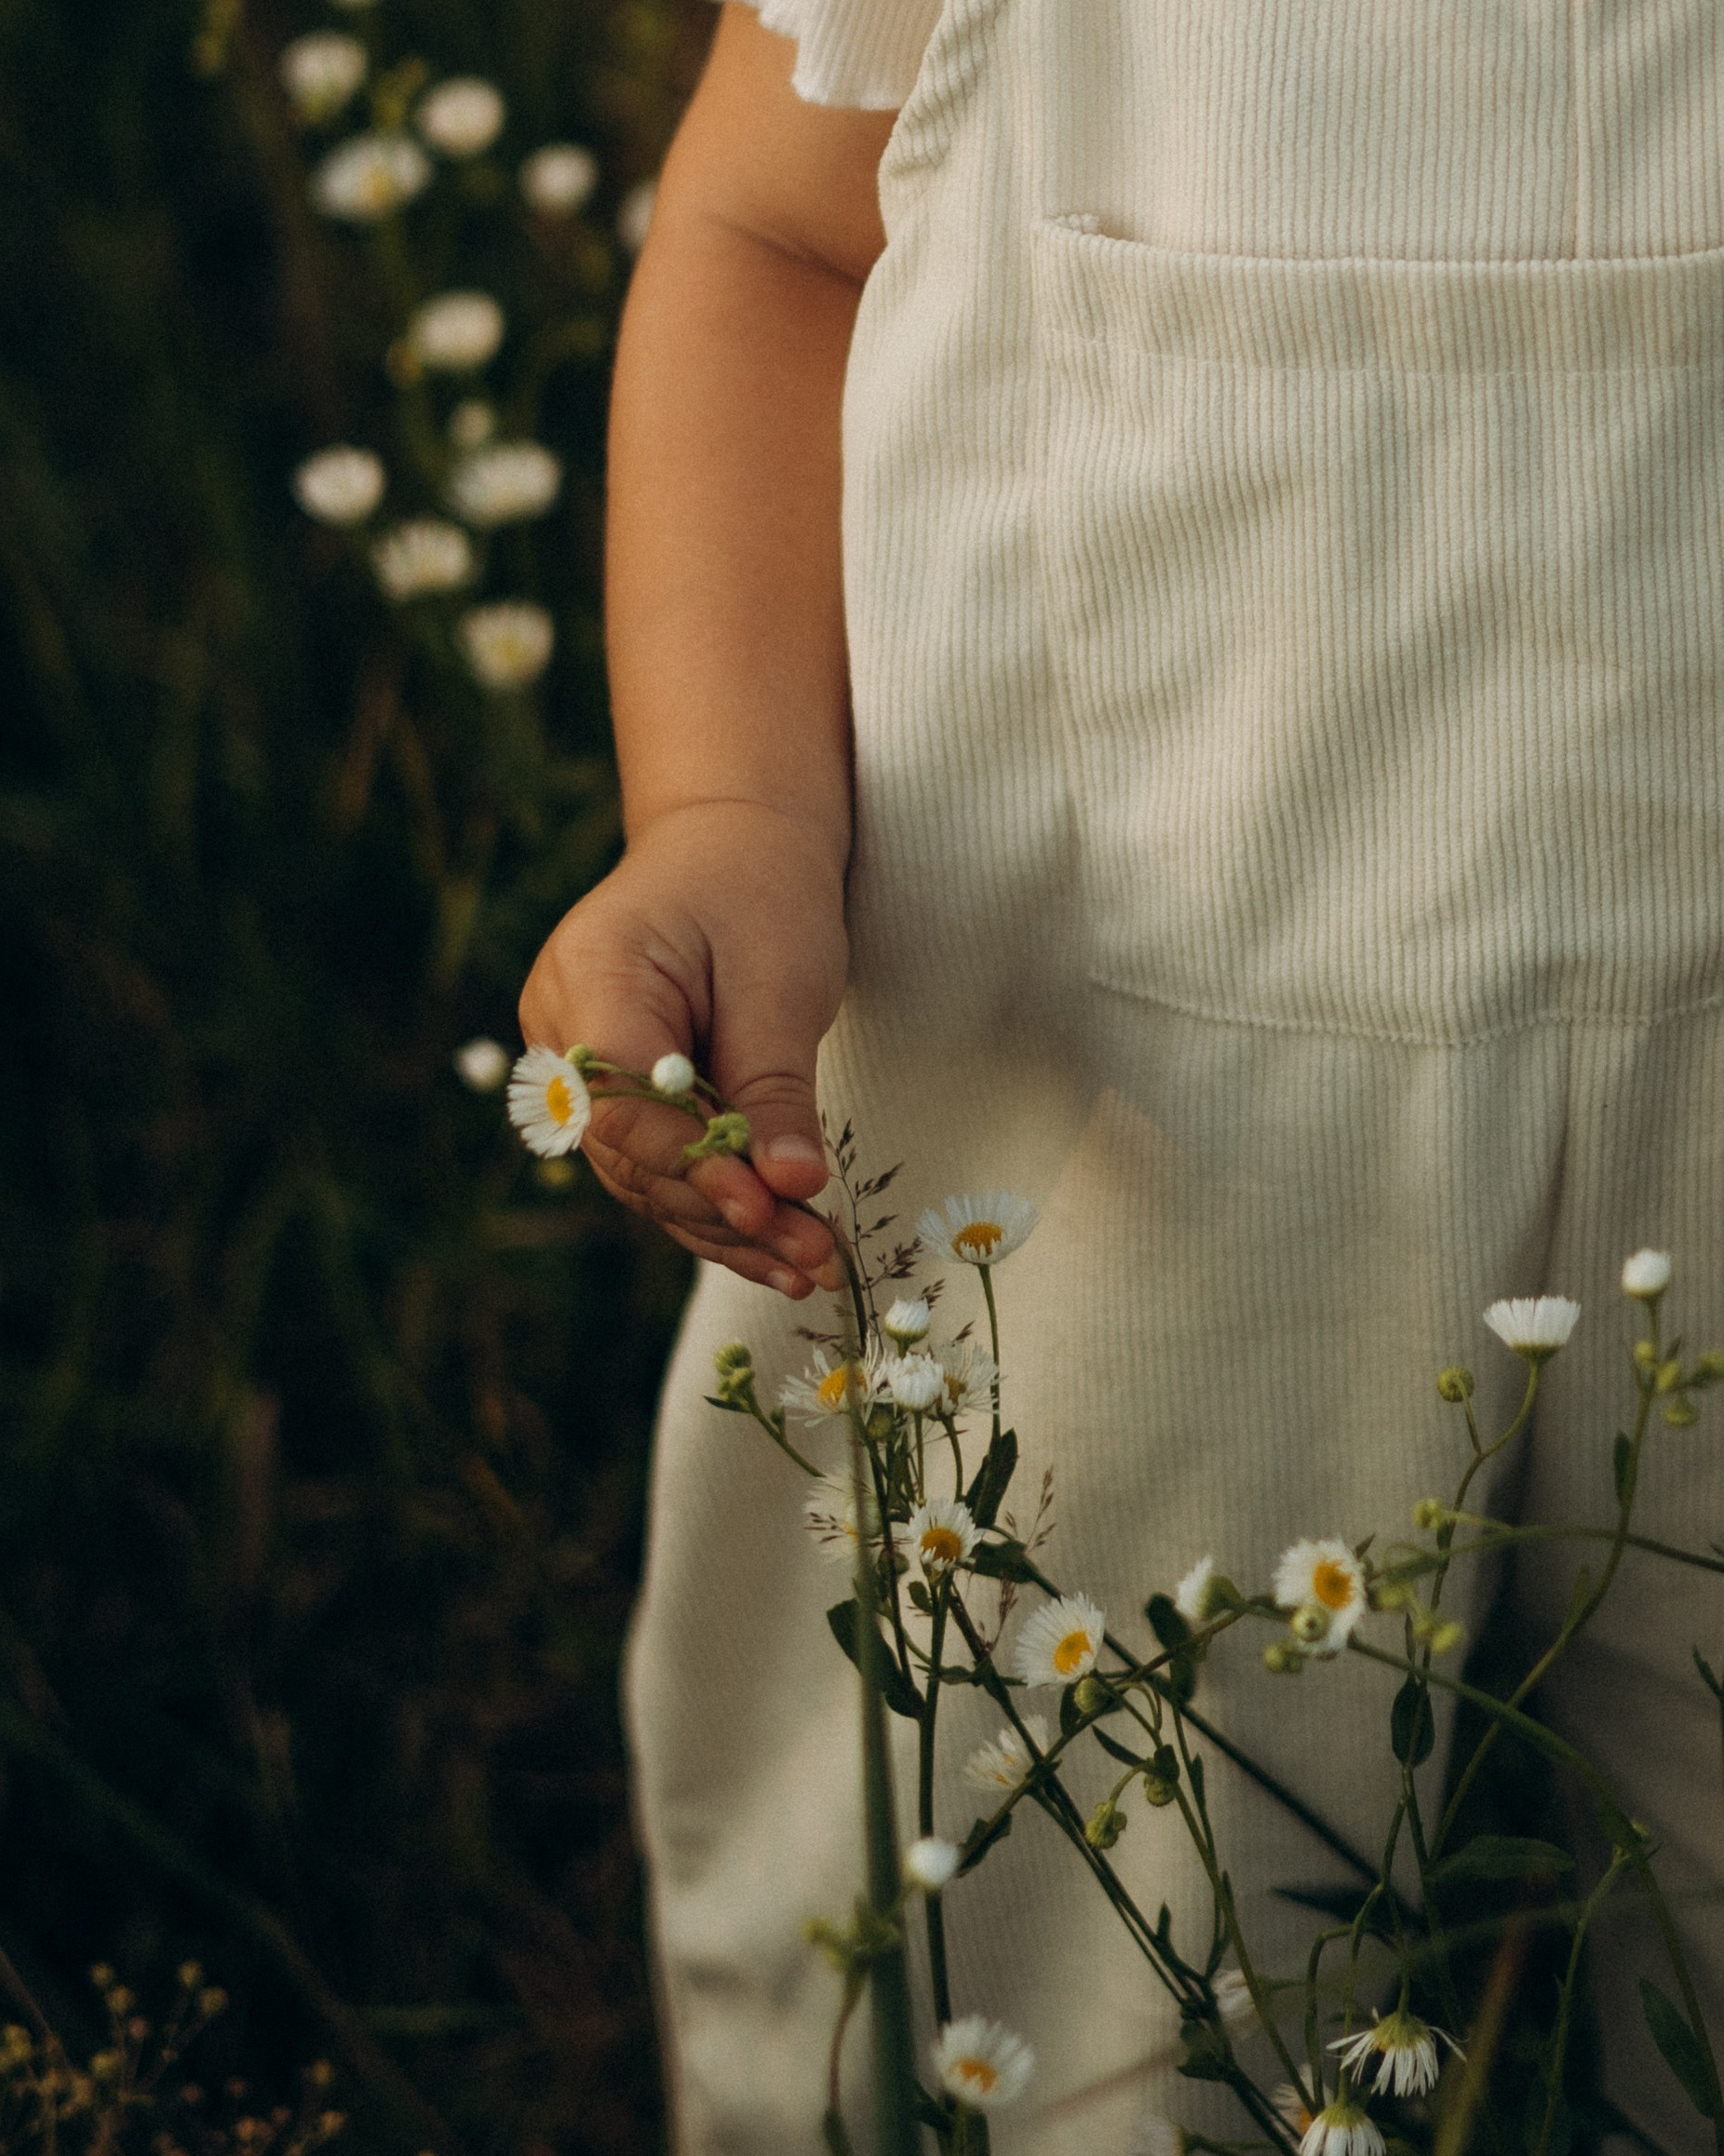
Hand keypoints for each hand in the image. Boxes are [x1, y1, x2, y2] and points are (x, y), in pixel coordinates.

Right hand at [517, 800, 848, 1296]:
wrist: (732, 844)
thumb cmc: (758, 891)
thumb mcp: (780, 980)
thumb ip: (775, 1087)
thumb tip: (791, 1189)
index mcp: (591, 974)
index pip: (623, 1099)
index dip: (691, 1164)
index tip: (766, 1210)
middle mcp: (559, 1029)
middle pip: (629, 1151)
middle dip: (722, 1210)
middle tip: (811, 1257)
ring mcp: (574, 1067)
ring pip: (643, 1174)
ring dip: (727, 1227)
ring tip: (810, 1267)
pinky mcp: (610, 1096)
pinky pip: (658, 1164)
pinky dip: (720, 1206)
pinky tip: (781, 1249)